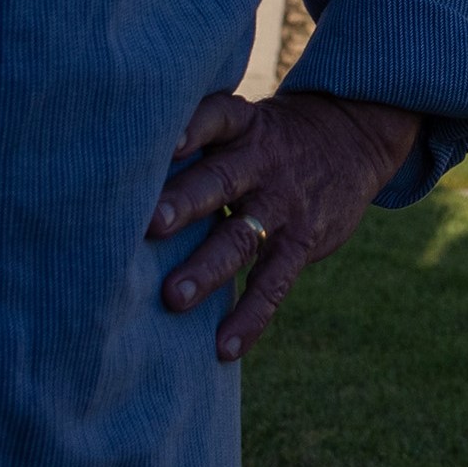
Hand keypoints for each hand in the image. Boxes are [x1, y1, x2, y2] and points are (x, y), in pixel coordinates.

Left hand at [146, 89, 419, 361]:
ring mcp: (283, 204)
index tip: (162, 144)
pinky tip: (225, 348)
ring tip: (174, 297)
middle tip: (150, 226)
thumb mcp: (244, 119)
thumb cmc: (270, 135)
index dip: (190, 129)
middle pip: (219, 181)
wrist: (354, 137)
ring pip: (242, 237)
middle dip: (185, 204)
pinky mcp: (303, 242)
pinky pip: (275, 283)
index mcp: (242, 126)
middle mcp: (261, 162)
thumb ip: (197, 139)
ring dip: (208, 268)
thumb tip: (112, 170)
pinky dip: (251, 317)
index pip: (216, 118)